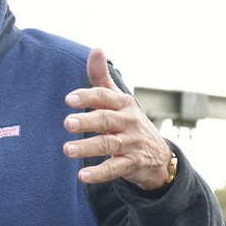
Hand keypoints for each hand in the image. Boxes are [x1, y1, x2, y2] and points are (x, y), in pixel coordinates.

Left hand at [63, 48, 172, 188]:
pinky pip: (115, 168)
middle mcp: (128, 122)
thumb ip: (102, 78)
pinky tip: (82, 176)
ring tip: (67, 149)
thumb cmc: (128, 122)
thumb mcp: (118, 99)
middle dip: (88, 120)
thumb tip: (95, 49)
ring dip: (87, 147)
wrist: (158, 155)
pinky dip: (99, 173)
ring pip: (109, 144)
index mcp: (123, 104)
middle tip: (67, 123)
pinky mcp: (132, 164)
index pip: (105, 97)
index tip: (69, 99)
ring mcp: (131, 143)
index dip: (88, 96)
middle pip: (106, 120)